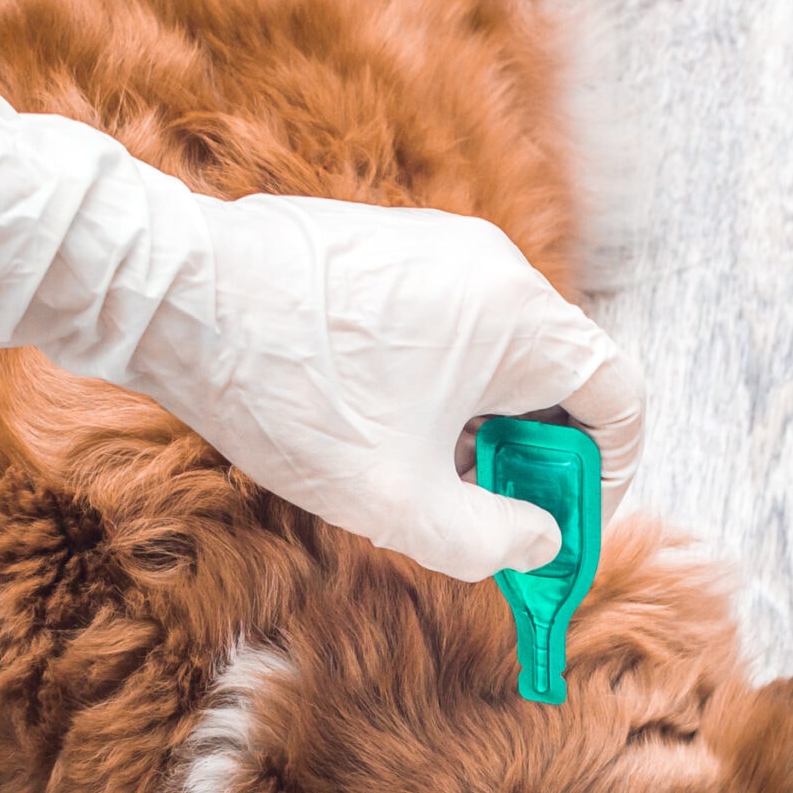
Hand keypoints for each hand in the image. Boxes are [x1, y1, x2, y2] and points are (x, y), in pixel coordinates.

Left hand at [0, 81, 643, 580]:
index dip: (607, 477)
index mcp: (519, 320)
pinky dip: (448, 386)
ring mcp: (442, 248)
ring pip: (504, 354)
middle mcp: (495, 267)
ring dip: (488, 426)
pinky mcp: (393, 248)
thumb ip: (488, 541)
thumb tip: (540, 544)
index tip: (564, 527)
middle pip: (563, 376)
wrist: (172, 295)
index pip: (620, 397)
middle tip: (498, 521)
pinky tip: (387, 430)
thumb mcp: (396, 502)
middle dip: (540, 459)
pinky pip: (455, 327)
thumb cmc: (286, 393)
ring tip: (430, 482)